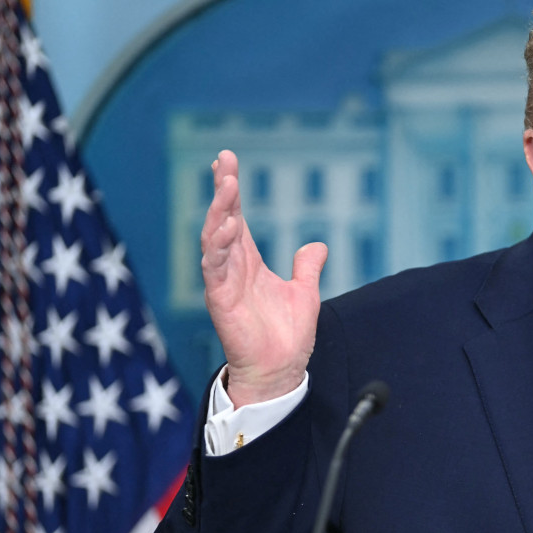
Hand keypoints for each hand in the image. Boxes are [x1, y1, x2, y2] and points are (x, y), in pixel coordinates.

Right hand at [200, 150, 327, 405]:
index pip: (237, 218)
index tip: (227, 161)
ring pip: (215, 240)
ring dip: (220, 212)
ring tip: (227, 186)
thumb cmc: (286, 336)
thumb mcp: (304, 293)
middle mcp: (233, 268)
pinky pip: (215, 269)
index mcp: (249, 263)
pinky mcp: (221, 300)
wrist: (280, 371)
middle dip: (222, 191)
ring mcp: (225, 283)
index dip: (231, 191)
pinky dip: (218, 247)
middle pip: (223, 220)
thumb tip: (316, 246)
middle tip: (224, 162)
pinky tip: (224, 227)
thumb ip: (307, 268)